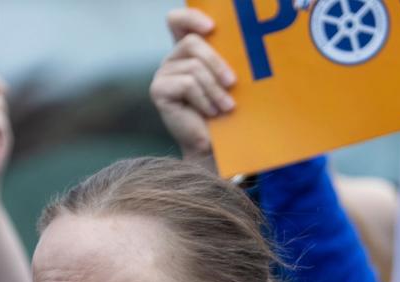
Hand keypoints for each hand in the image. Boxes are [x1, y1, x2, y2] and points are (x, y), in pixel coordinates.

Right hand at [149, 7, 235, 167]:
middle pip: (192, 43)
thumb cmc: (224, 113)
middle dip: (216, 63)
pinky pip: (187, 84)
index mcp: (186, 52)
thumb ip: (224, 58)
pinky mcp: (158, 90)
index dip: (192, 18)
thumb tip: (240, 40)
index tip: (212, 28)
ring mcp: (162, 74)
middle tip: (233, 83)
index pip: (178, 21)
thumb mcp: (226, 80)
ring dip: (214, 89)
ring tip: (225, 107)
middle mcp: (171, 59)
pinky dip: (204, 99)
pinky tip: (210, 113)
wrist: (213, 147)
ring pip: (194, 67)